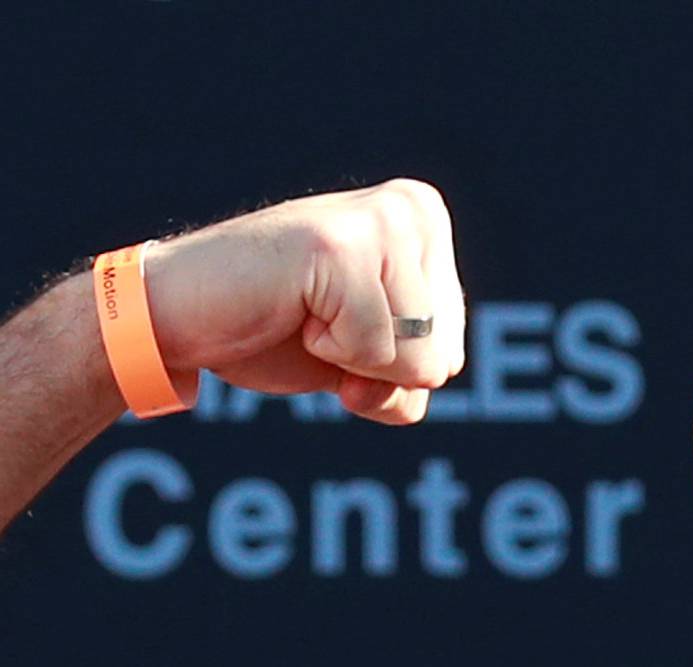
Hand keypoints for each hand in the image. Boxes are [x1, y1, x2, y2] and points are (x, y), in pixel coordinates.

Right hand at [141, 181, 464, 423]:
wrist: (183, 318)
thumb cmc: (276, 333)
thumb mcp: (371, 358)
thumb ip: (423, 365)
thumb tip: (437, 369)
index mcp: (427, 223)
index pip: (452, 353)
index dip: (392, 372)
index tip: (342, 328)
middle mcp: (413, 209)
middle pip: (442, 359)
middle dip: (378, 372)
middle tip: (319, 325)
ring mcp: (379, 223)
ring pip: (417, 361)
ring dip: (353, 364)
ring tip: (306, 315)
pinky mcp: (339, 248)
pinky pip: (375, 354)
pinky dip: (329, 356)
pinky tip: (293, 311)